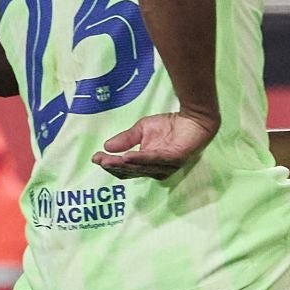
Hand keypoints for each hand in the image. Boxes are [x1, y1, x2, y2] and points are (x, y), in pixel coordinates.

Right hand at [93, 111, 217, 180]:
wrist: (193, 118)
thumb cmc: (169, 125)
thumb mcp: (141, 130)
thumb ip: (126, 139)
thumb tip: (106, 146)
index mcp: (146, 165)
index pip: (125, 169)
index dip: (111, 164)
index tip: (95, 158)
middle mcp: (155, 170)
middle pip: (131, 171)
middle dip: (114, 166)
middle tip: (100, 160)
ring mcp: (166, 166)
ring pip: (141, 168)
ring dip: (124, 164)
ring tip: (110, 160)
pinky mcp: (175, 159)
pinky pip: (155, 160)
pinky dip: (141, 159)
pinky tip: (129, 156)